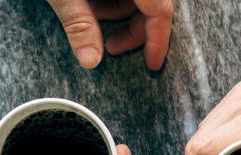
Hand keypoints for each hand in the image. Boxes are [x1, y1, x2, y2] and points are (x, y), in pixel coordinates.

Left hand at [46, 0, 174, 69]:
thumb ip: (79, 24)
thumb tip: (90, 61)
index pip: (160, 10)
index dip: (158, 40)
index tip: (152, 63)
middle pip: (153, 4)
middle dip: (133, 28)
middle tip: (110, 47)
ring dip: (120, 11)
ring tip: (93, 19)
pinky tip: (92, 5)